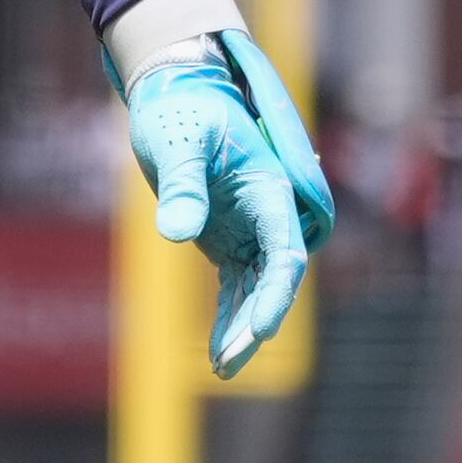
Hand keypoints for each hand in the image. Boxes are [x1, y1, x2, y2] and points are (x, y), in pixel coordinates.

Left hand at [124, 30, 337, 377]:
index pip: (286, 252)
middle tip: (229, 360)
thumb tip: (177, 233)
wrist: (175, 93)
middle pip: (274, 279)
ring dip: (242, 327)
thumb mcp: (179, 143)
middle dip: (256, 321)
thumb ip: (183, 186)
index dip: (277, 294)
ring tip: (222, 368)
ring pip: (256, 289)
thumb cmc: (181, 109)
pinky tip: (218, 355)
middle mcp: (268, 215)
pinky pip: (235, 286)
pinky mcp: (227, 239)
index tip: (262, 329)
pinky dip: (228, 317)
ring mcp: (249, 230)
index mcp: (270, 190)